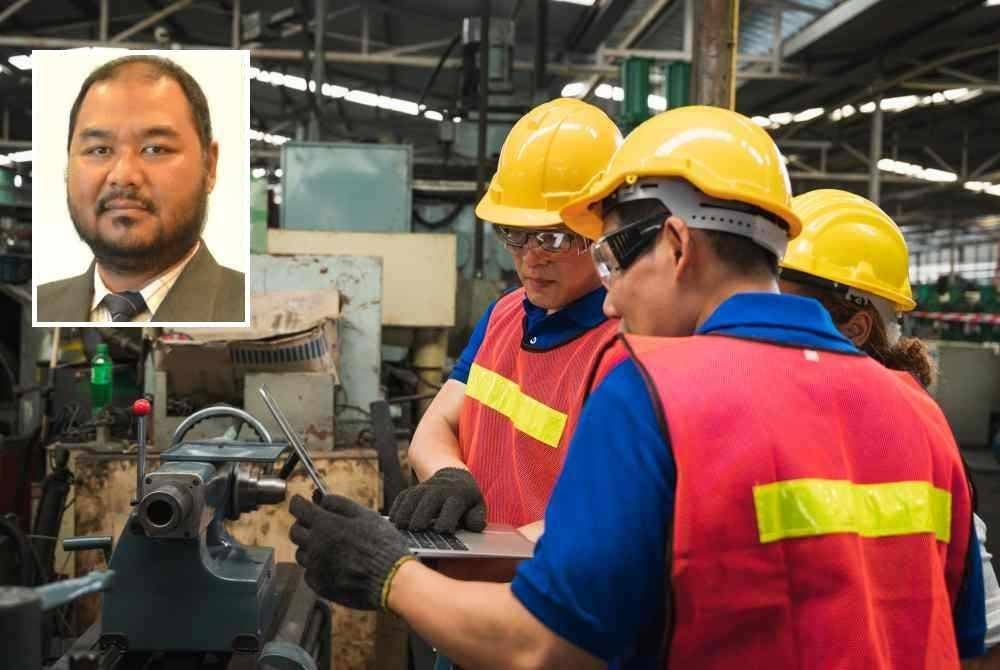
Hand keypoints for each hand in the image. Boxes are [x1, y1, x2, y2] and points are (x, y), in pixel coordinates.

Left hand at [289, 494, 410, 609]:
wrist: (391, 580)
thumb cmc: (382, 545)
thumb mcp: (365, 515)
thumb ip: (339, 504)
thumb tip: (322, 499)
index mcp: (325, 525)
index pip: (298, 509)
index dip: (298, 503)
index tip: (299, 501)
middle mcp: (315, 546)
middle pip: (295, 531)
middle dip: (302, 524)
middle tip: (316, 524)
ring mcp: (316, 567)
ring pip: (301, 553)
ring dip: (309, 546)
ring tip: (329, 546)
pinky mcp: (320, 586)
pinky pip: (309, 572)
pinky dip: (316, 566)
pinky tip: (333, 564)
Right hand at [388, 467, 486, 532]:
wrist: (454, 478)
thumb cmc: (466, 500)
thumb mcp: (477, 506)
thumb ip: (477, 518)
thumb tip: (475, 526)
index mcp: (459, 495)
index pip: (453, 505)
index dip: (447, 518)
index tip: (441, 530)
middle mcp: (441, 489)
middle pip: (429, 499)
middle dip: (422, 514)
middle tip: (416, 530)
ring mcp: (425, 488)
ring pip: (413, 497)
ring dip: (406, 512)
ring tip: (401, 528)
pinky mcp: (413, 489)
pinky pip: (402, 497)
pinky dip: (397, 509)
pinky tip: (394, 522)